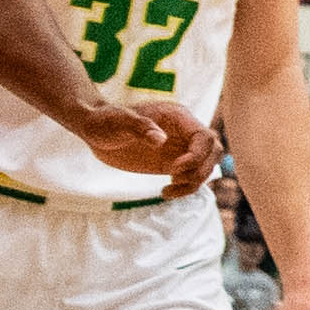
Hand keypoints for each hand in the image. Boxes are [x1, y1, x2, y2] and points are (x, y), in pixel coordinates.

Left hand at [76, 95, 218, 189]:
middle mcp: (184, 131)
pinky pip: (192, 177)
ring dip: (195, 181)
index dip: (197, 155)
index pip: (204, 136)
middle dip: (200, 169)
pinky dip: (186, 189)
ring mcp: (180, 148)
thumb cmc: (106, 120)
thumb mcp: (120, 121)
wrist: (95, 130)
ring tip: (169, 188)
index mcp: (177, 117)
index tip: (174, 169)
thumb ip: (140, 127)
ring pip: (207, 165)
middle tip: (173, 178)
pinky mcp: (174, 163)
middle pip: (213, 151)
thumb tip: (160, 140)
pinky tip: (165, 192)